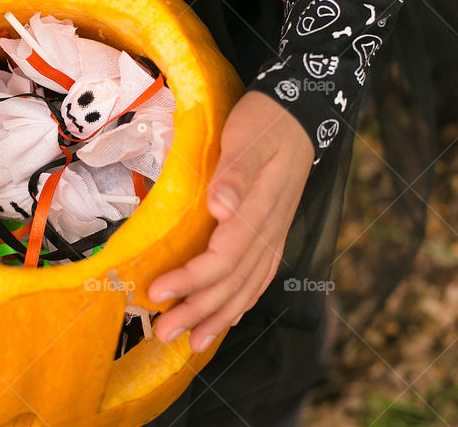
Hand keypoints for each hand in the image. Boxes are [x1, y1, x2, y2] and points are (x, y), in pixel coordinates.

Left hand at [148, 90, 314, 351]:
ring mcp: (274, 236)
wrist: (299, 115)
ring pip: (247, 287)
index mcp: (259, 211)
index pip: (224, 258)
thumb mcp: (246, 137)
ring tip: (191, 342)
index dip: (192, 280)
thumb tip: (220, 208)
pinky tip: (226, 318)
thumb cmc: (266, 123)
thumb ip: (235, 173)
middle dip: (198, 311)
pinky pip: (259, 278)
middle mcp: (269, 232)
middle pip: (233, 282)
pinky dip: (241, 303)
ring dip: (218, 317)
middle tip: (163, 333)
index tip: (158, 291)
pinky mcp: (272, 235)